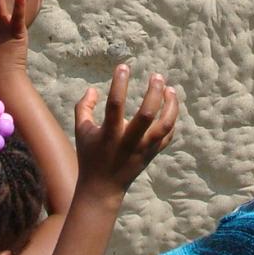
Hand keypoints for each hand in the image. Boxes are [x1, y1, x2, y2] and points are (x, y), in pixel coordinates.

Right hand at [74, 64, 177, 199]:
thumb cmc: (90, 155)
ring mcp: (143, 149)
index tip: (124, 66)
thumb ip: (83, 108)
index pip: (115, 104)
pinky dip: (172, 120)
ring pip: (164, 125)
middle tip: (156, 75)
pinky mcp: (152, 154)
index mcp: (109, 134)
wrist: (103, 188)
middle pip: (147, 114)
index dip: (119, 83)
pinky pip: (168, 135)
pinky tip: (170, 106)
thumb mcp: (81, 131)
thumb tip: (93, 88)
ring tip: (170, 89)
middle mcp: (128, 141)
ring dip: (171, 105)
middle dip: (154, 92)